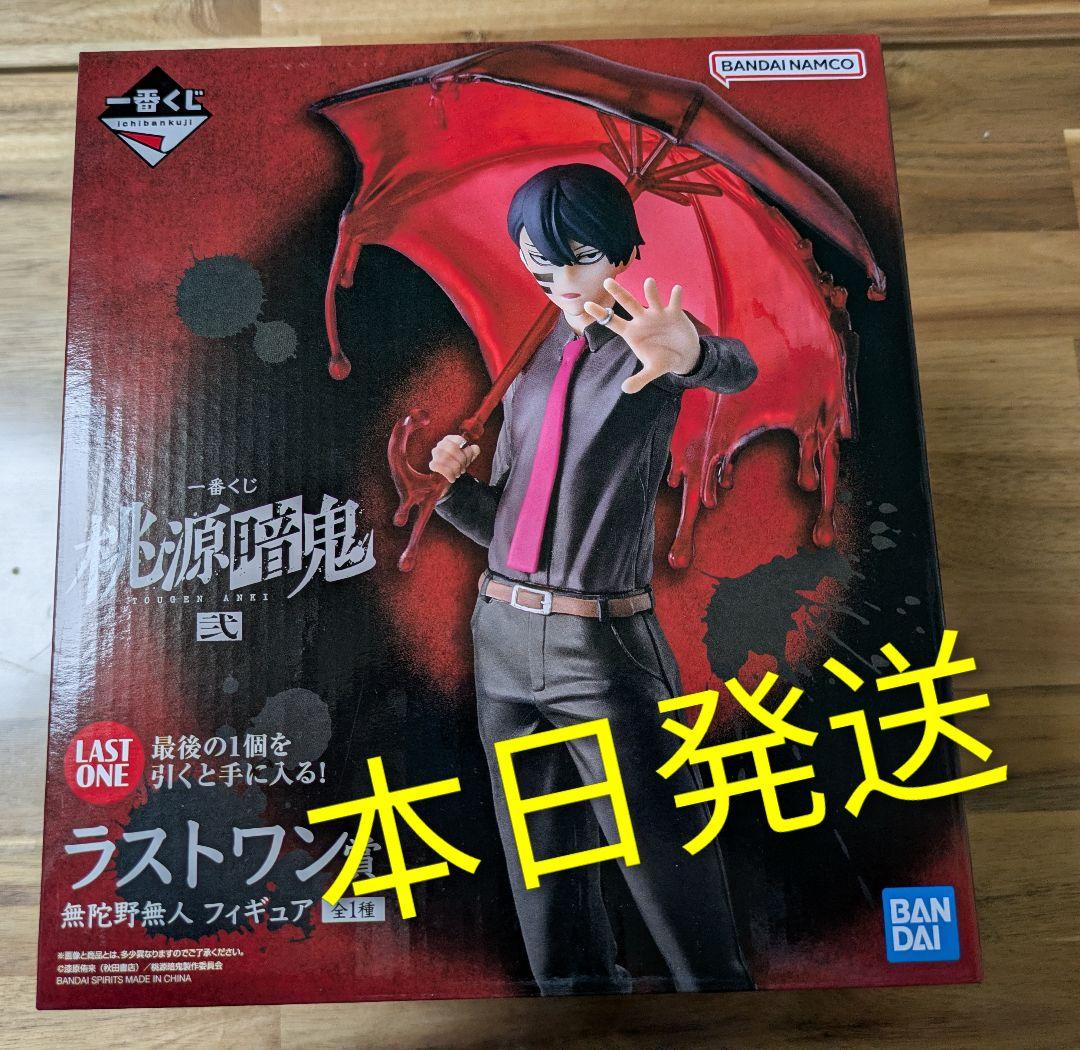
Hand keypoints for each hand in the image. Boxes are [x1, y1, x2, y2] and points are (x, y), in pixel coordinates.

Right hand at [430, 434, 479, 484]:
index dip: (467, 451)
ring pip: (448, 458)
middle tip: (463, 470)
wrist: (444, 479)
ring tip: (458, 474)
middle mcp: (441, 444)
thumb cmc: (456, 465)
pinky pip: (442, 468)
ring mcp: (435, 453)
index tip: (468, 460)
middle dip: (462, 461)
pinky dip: (450, 475)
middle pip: (453, 448)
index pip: (460, 440)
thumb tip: (476, 448)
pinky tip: (452, 478)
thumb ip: (473, 452)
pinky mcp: (433, 464)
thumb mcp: (467, 458)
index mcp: (450, 439)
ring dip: (456, 469)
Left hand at [584, 277, 700, 393]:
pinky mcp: (674, 313)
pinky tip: (677, 290)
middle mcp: (642, 320)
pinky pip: (674, 302)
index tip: (586, 304)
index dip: (600, 314)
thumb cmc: (663, 361)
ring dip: (650, 291)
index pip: (612, 321)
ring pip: (651, 299)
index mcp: (632, 333)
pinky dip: (676, 296)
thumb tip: (625, 390)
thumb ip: (639, 379)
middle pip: (628, 304)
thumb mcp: (652, 371)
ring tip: (649, 282)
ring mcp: (658, 314)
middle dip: (618, 293)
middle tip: (607, 281)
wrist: (684, 356)